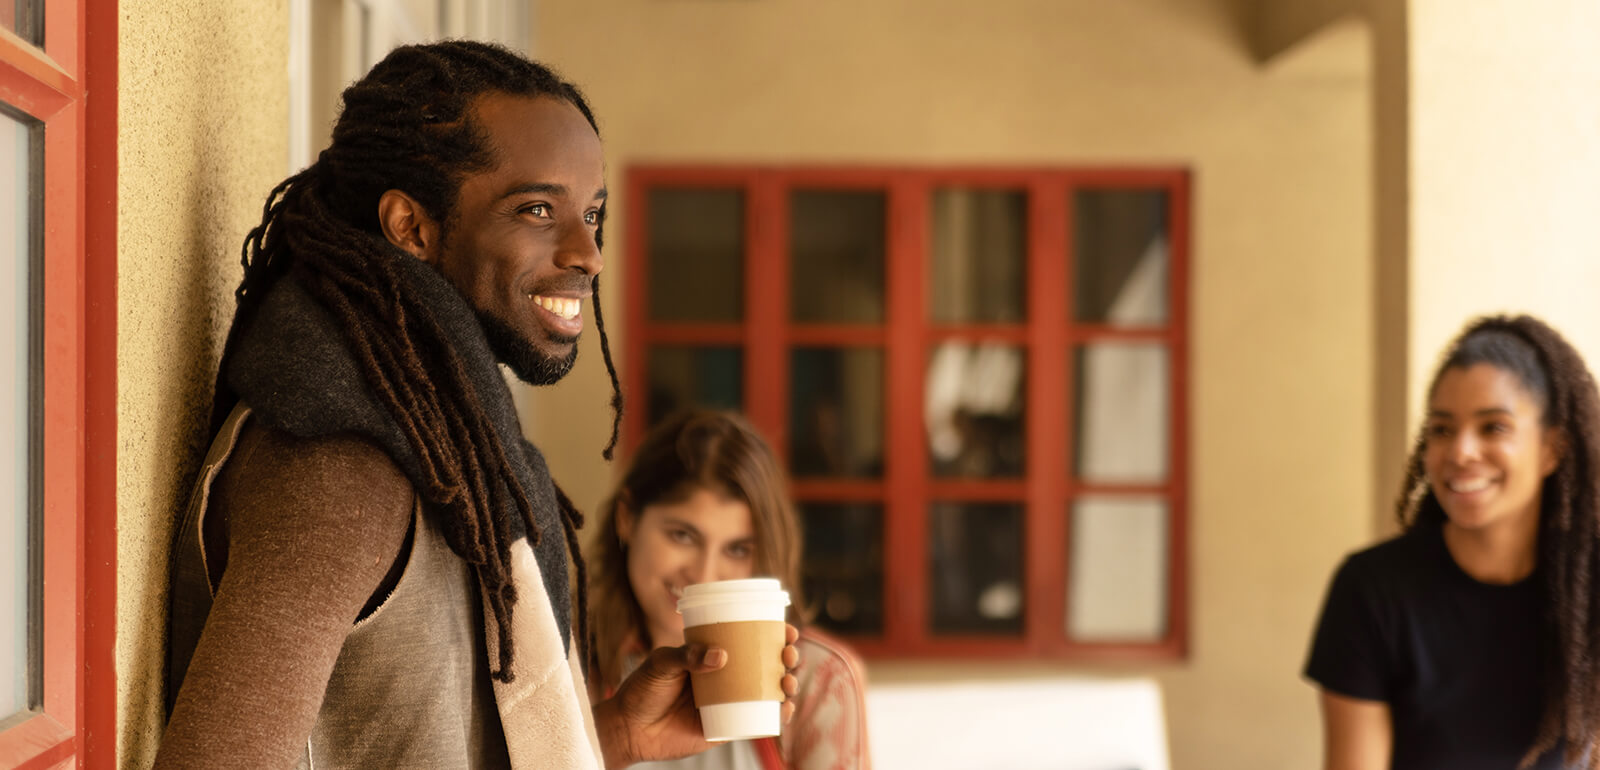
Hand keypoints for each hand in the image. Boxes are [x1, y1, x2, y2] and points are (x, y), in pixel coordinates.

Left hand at [595, 624, 800, 766]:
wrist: (627, 729)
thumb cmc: (640, 690)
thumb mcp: (661, 663)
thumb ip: (687, 656)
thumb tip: (720, 655)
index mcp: (712, 656)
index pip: (748, 640)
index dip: (773, 634)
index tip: (787, 629)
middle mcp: (724, 678)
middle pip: (765, 665)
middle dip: (786, 659)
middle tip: (788, 655)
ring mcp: (727, 703)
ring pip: (767, 693)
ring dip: (787, 687)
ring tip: (789, 683)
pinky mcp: (725, 728)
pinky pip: (756, 723)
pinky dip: (776, 717)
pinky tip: (785, 711)